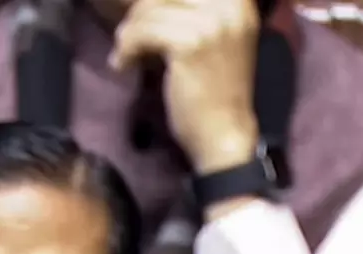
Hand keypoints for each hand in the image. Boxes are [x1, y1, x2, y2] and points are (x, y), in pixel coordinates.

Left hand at [109, 0, 260, 174]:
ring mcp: (213, 24)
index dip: (157, 3)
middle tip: (132, 39)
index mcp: (238, 2)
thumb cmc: (216, 89)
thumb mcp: (214, 37)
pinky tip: (124, 64)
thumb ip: (194, 8)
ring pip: (148, 9)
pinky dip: (126, 48)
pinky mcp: (191, 43)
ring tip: (126, 52)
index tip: (149, 24)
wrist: (224, 132)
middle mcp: (230, 7)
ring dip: (129, 33)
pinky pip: (142, 32)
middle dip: (140, 13)